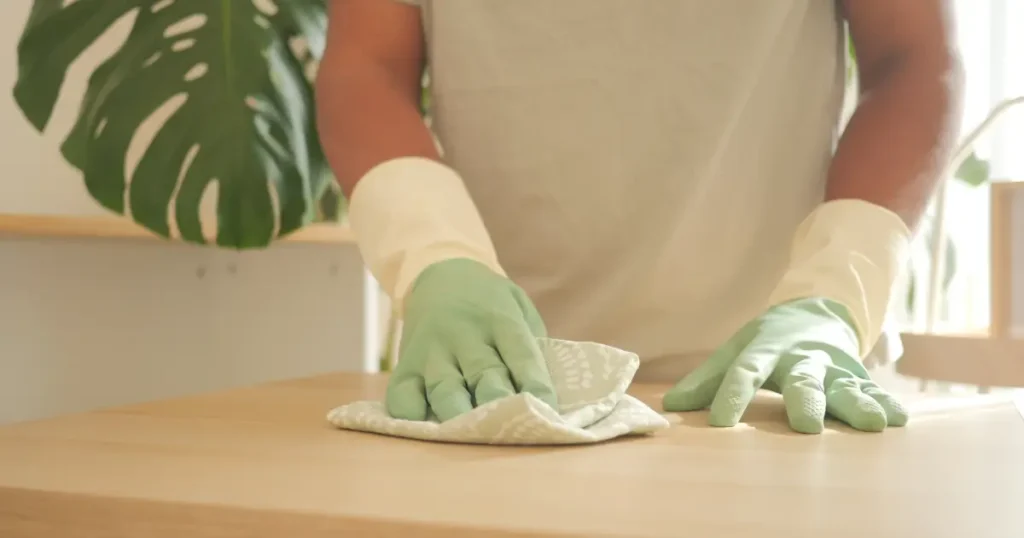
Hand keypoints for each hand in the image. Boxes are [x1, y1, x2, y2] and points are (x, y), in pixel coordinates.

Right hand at [386, 258, 557, 421]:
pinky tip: (425, 430)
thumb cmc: (491, 304)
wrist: (441, 273)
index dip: (536, 387)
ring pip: (446, 391)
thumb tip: (545, 398)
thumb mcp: (519, 308)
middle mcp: (466, 336)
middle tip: (511, 433)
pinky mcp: (407, 365)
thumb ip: (532, 346)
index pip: (523, 356)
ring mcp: (433, 352)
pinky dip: (411, 417)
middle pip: (485, 377)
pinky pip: (403, 396)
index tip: (548, 415)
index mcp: (501, 321)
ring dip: (459, 418)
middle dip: (499, 408)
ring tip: (471, 440)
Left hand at [662, 298, 907, 432]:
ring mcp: (833, 366)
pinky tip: (898, 420)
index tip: (720, 424)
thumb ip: (706, 380)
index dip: (730, 397)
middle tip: (807, 426)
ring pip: (844, 386)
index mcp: (764, 351)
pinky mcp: (858, 374)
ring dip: (858, 404)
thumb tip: (671, 406)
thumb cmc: (767, 342)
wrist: (816, 310)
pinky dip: (885, 402)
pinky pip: (873, 389)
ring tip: (873, 423)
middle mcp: (801, 358)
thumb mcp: (736, 352)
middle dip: (805, 401)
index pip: (744, 373)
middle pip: (802, 380)